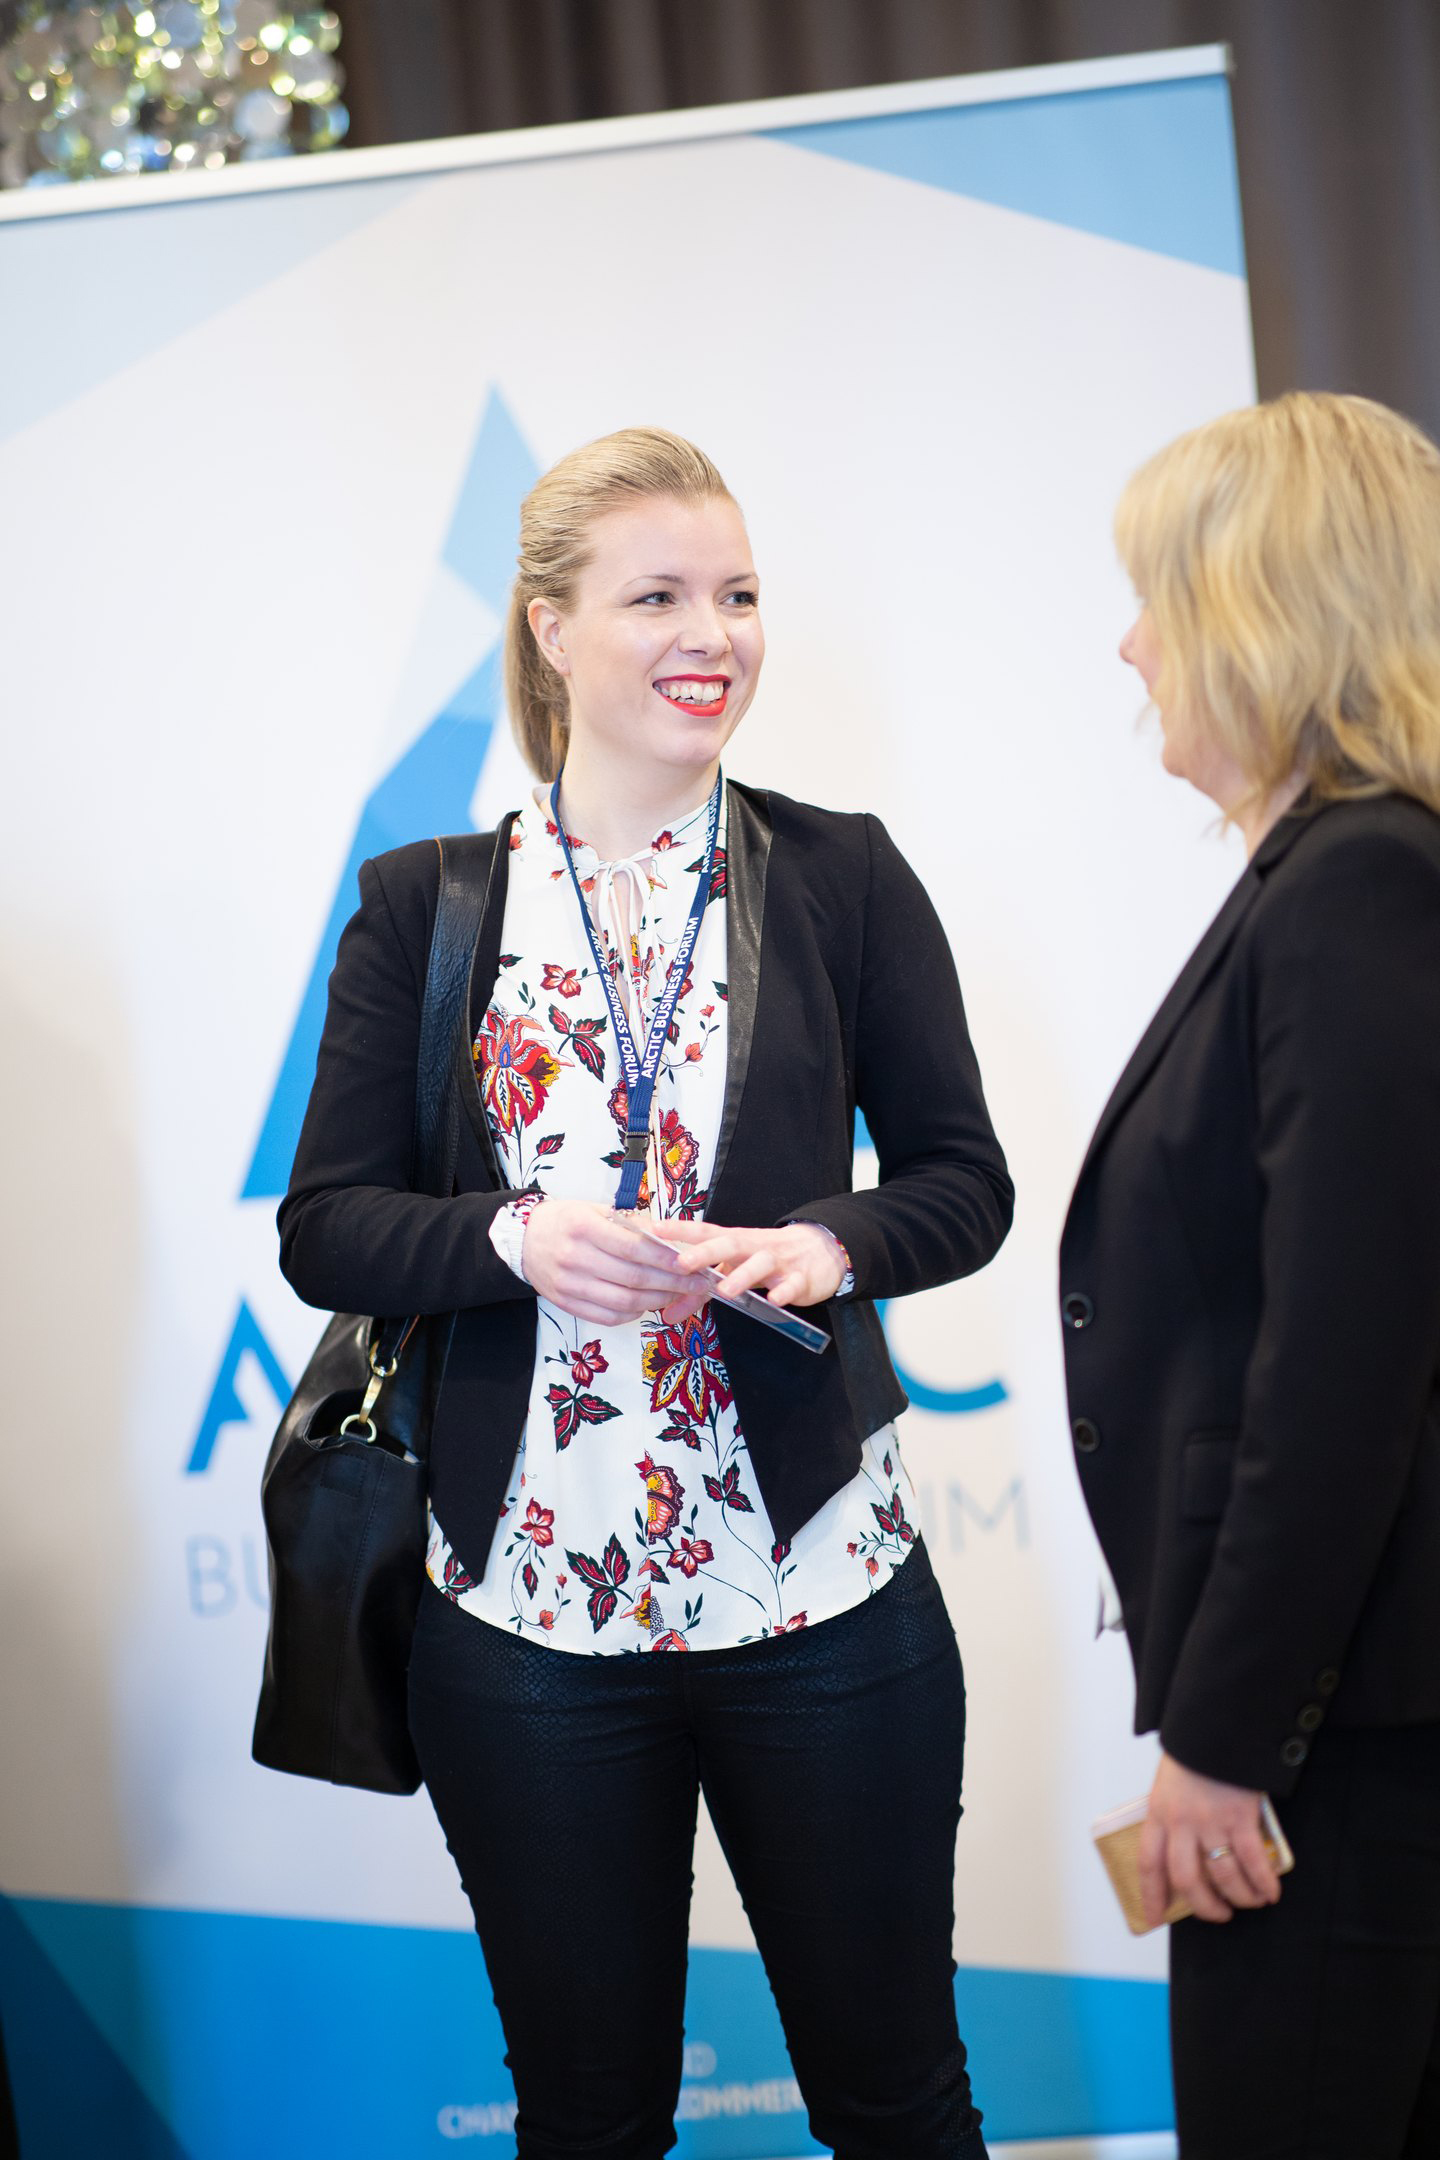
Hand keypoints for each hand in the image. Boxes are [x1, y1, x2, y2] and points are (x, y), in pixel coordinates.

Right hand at [521, 1200, 692, 1324]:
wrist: (523, 1240)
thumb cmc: (564, 1221)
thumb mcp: (594, 1210)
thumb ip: (630, 1223)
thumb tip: (668, 1237)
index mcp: (584, 1228)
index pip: (634, 1248)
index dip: (666, 1258)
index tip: (691, 1262)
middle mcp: (575, 1258)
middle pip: (633, 1278)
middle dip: (672, 1283)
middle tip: (696, 1283)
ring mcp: (569, 1285)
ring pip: (623, 1302)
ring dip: (656, 1300)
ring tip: (677, 1294)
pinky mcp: (566, 1304)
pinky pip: (607, 1317)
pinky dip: (632, 1314)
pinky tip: (647, 1304)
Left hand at [655, 1218, 845, 1322]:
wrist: (820, 1251)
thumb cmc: (767, 1258)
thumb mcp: (734, 1270)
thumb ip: (700, 1293)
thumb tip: (666, 1313)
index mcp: (735, 1242)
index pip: (705, 1232)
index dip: (681, 1231)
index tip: (655, 1229)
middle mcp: (754, 1247)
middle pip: (729, 1244)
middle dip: (705, 1252)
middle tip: (682, 1262)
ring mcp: (779, 1262)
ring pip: (761, 1264)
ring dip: (743, 1276)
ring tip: (725, 1291)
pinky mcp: (801, 1278)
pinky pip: (792, 1284)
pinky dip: (784, 1291)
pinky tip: (775, 1299)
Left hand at [1138, 1751, 1281, 1927]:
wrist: (1216, 1725)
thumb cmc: (1194, 1754)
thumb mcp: (1169, 1784)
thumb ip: (1173, 1816)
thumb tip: (1187, 1852)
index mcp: (1159, 1813)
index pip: (1149, 1864)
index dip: (1150, 1895)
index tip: (1152, 1919)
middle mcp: (1181, 1822)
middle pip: (1187, 1880)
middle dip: (1205, 1906)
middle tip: (1220, 1914)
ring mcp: (1211, 1821)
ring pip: (1223, 1876)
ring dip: (1240, 1897)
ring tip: (1251, 1901)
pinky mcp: (1240, 1817)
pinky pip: (1252, 1862)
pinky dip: (1263, 1882)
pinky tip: (1270, 1891)